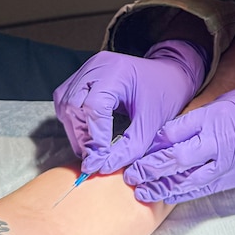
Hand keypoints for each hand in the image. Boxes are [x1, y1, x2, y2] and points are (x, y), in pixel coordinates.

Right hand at [53, 42, 206, 174]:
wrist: (169, 74)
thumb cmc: (165, 94)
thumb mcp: (152, 123)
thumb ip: (129, 147)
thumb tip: (103, 167)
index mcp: (117, 71)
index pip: (94, 107)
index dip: (93, 138)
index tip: (97, 163)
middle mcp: (97, 67)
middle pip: (74, 105)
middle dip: (82, 136)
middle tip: (94, 158)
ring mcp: (87, 69)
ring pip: (65, 104)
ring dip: (75, 131)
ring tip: (92, 148)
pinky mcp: (82, 76)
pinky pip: (66, 100)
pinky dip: (74, 121)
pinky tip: (88, 134)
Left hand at [123, 82, 234, 202]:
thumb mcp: (224, 102)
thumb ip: (197, 119)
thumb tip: (169, 134)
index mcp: (214, 118)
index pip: (174, 133)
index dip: (152, 144)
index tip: (138, 149)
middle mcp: (218, 142)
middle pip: (176, 159)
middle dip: (150, 169)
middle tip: (130, 175)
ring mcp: (227, 163)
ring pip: (188, 180)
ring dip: (162, 187)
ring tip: (142, 192)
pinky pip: (204, 188)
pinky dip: (184, 192)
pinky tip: (169, 195)